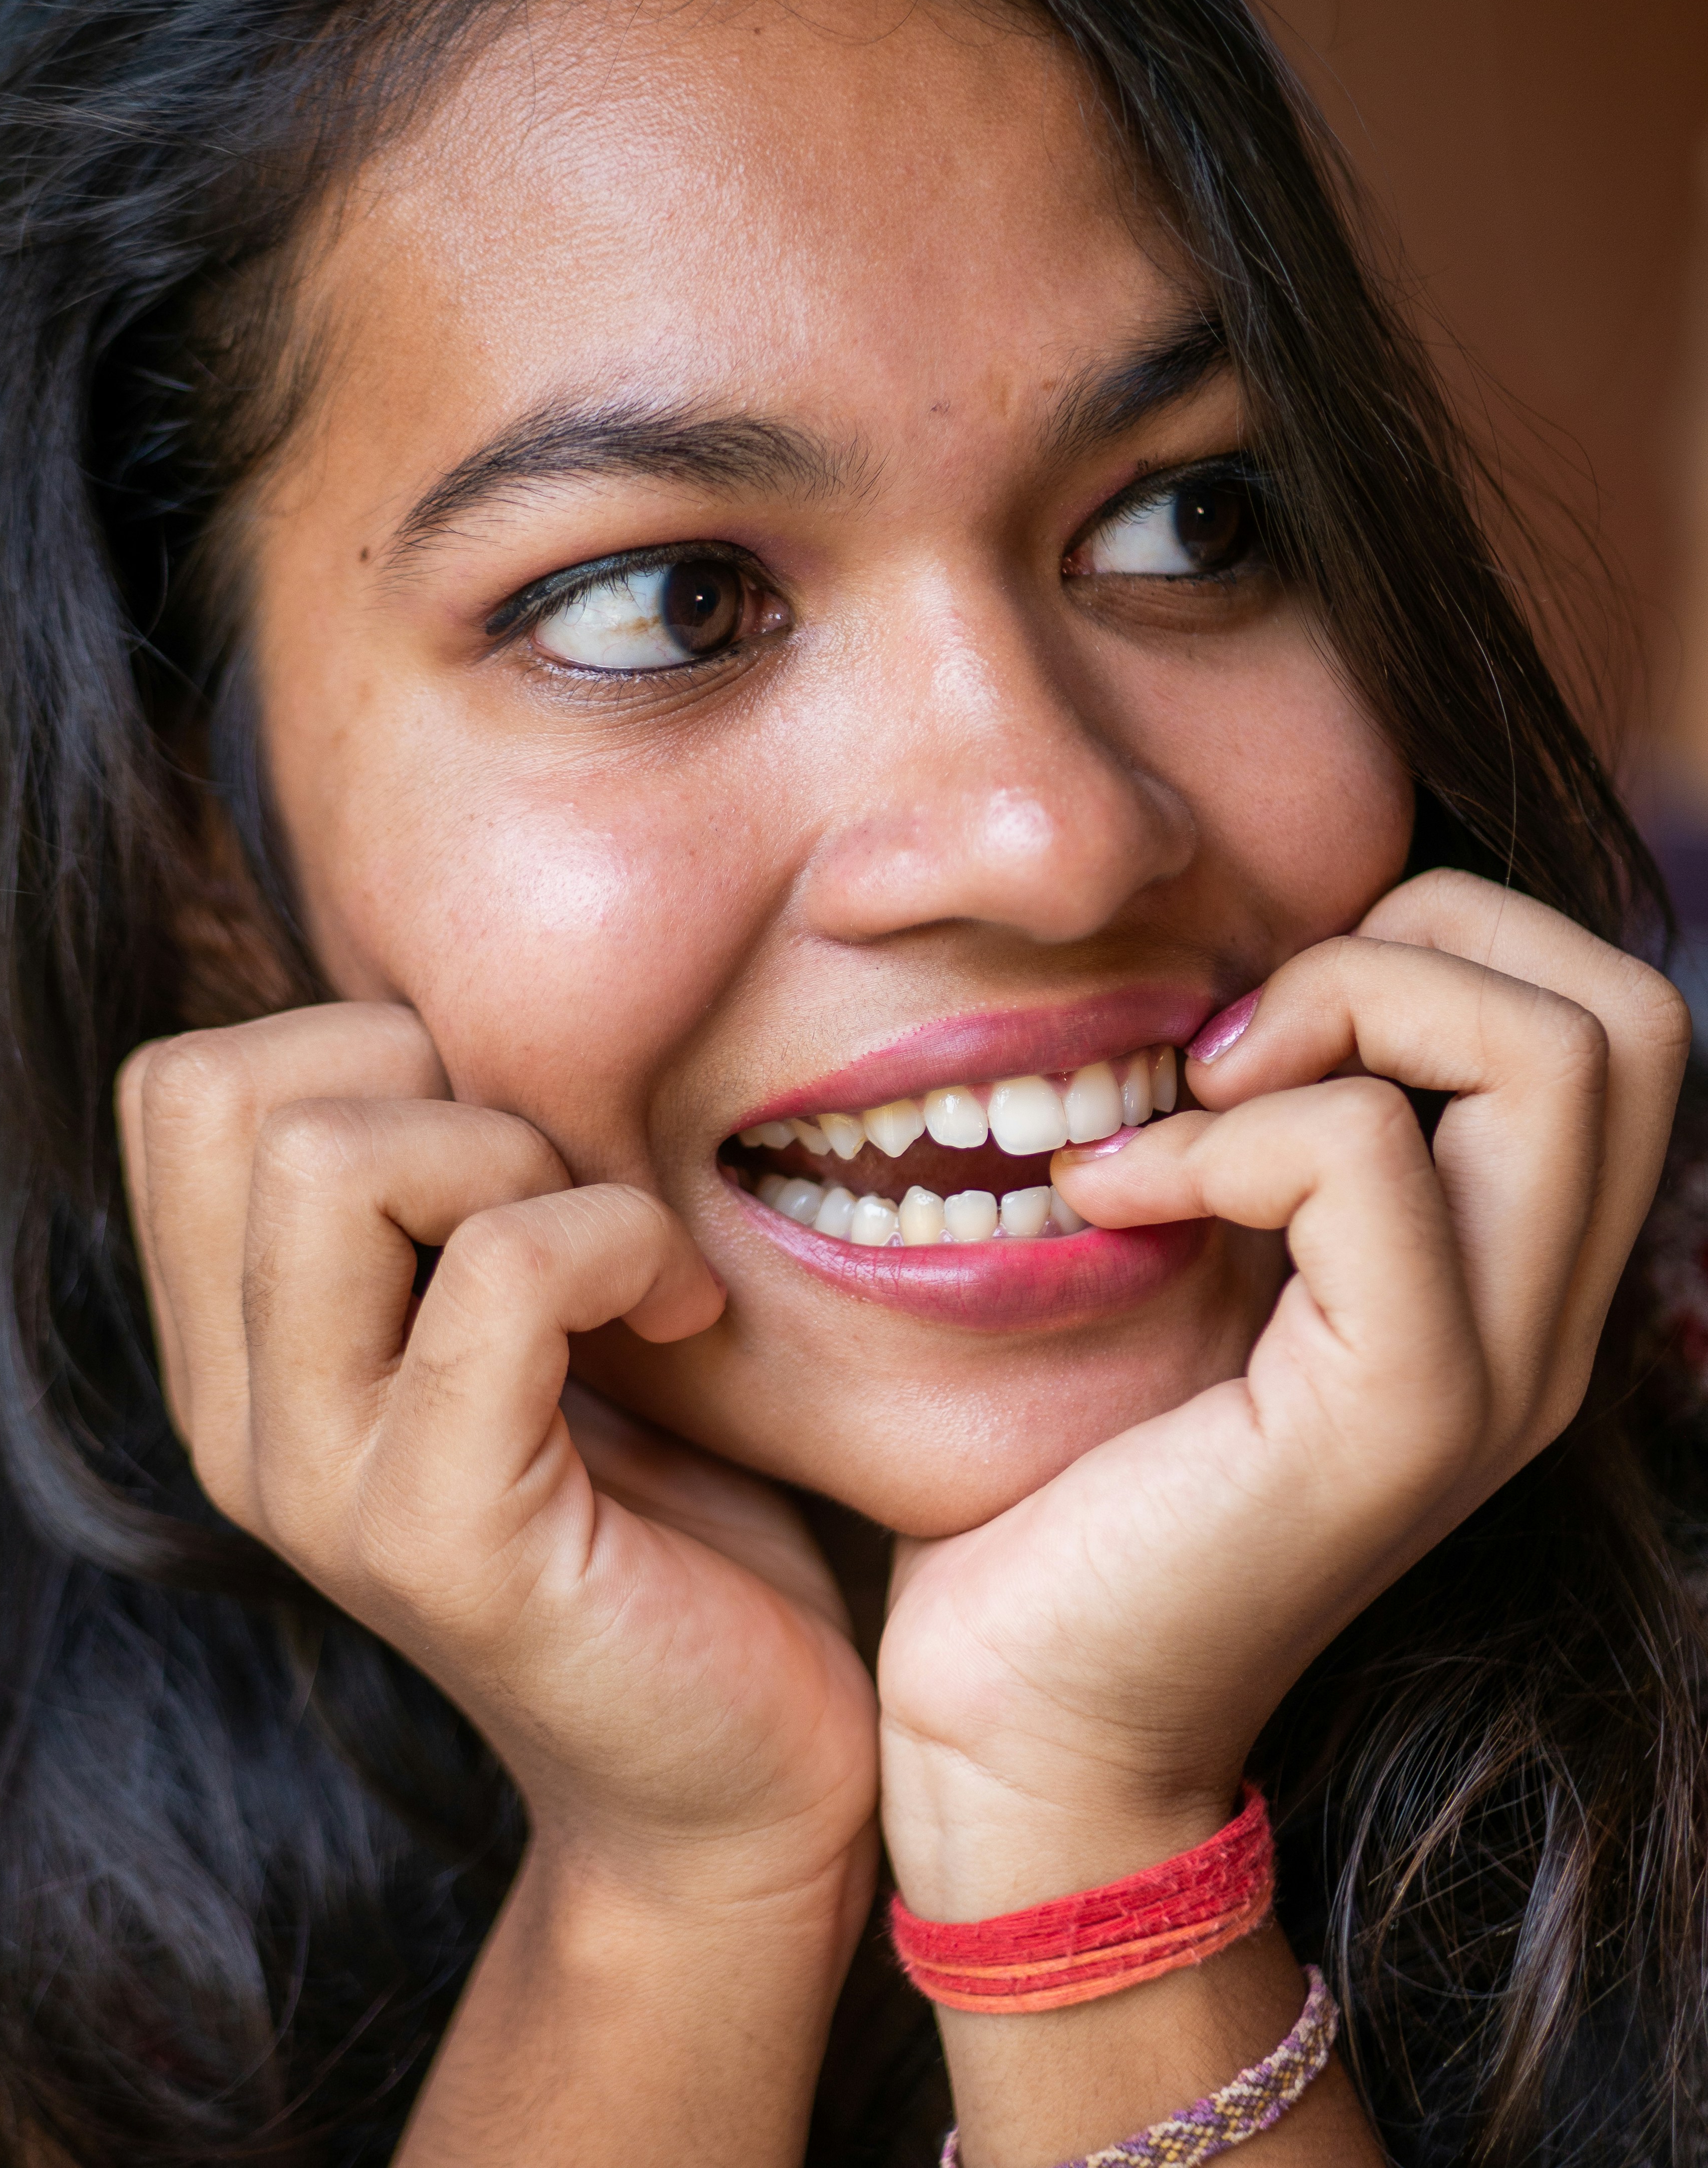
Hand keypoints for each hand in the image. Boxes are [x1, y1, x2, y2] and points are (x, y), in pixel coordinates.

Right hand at [117, 1003, 878, 1916]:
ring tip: (625, 1255)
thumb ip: (454, 1195)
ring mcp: (321, 1484)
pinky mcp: (440, 1537)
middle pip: (226, 1094)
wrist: (728, 1778)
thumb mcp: (526, 1322)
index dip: (356, 1045)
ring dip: (523, 1156)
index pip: (182, 1085)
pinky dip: (620, 1239)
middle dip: (432, 1080)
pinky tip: (685, 1305)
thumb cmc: (662, 1515)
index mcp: (243, 1354)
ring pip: (337, 1162)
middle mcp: (239, 1417)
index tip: (505, 1140)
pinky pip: (498, 1271)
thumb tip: (470, 1012)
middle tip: (561, 1186)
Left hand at [877, 871, 1689, 1911]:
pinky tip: (1112, 1195)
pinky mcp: (1404, 1416)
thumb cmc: (1078, 1473)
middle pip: (1621, 1015)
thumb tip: (1240, 968)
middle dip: (1421, 943)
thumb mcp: (1198, 1264)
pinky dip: (1221, 1135)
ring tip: (1192, 1094)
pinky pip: (1368, 1159)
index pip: (1606, 1019)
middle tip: (1244, 1040)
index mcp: (1508, 1278)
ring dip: (1339, 1009)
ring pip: (1552, 1055)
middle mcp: (1545, 1325)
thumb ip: (1270, 1135)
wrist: (1033, 1711)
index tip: (1261, 1025)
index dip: (1446, 946)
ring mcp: (1499, 1374)